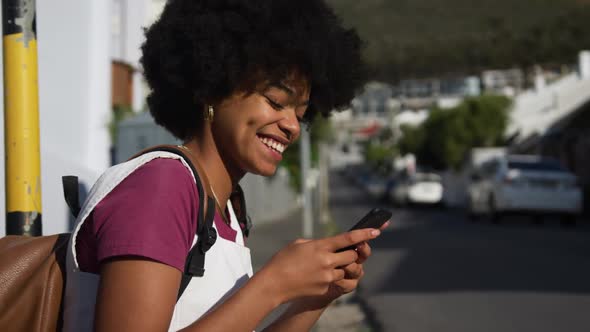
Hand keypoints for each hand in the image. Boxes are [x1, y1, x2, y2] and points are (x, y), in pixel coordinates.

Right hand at [258, 228, 382, 305]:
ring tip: (323, 266)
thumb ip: (317, 243)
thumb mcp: (299, 244)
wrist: (274, 284)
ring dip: (340, 266)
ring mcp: (327, 276)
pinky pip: (336, 280)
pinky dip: (330, 277)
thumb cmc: (283, 261)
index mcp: (321, 247)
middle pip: (353, 255)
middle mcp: (327, 261)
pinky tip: (314, 276)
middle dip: (352, 253)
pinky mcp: (325, 288)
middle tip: (344, 252)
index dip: (365, 234)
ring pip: (346, 269)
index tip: (377, 230)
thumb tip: (328, 246)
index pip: (348, 238)